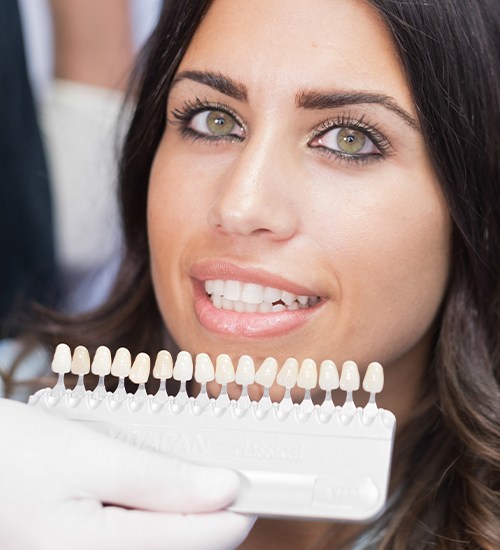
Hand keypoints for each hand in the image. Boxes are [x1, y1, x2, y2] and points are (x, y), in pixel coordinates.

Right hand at [0, 398, 253, 549]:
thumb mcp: (92, 457)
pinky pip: (136, 544)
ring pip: (161, 547)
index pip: (201, 539)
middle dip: (209, 512)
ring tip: (187, 478)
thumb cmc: (14, 453)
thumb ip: (162, 480)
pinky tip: (153, 493)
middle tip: (221, 470)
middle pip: (184, 549)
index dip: (236, 508)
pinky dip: (156, 521)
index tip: (258, 480)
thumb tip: (225, 488)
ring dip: (181, 515)